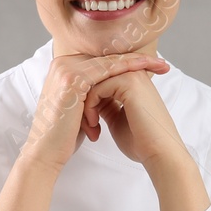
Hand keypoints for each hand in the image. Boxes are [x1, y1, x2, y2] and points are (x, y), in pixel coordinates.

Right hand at [21, 52, 170, 172]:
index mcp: (65, 69)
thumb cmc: (64, 136)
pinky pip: (106, 70)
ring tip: (161, 66)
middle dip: (137, 60)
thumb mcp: (81, 109)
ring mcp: (66, 69)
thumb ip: (93, 95)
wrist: (46, 153)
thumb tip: (113, 93)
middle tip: (163, 64)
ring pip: (110, 61)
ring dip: (138, 62)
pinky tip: (145, 70)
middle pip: (108, 57)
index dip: (128, 63)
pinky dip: (127, 69)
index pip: (103, 61)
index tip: (153, 67)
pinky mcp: (72, 79)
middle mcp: (63, 64)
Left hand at [82, 68, 189, 169]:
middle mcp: (134, 74)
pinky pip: (96, 88)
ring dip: (86, 106)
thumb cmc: (141, 142)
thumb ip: (105, 106)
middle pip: (95, 80)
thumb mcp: (117, 119)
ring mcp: (133, 76)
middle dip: (85, 103)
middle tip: (87, 127)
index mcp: (134, 82)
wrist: (159, 153)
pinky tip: (94, 124)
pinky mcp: (129, 82)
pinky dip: (90, 107)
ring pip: (93, 83)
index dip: (90, 102)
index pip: (101, 82)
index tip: (89, 126)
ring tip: (91, 128)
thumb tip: (89, 100)